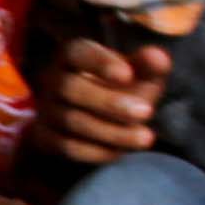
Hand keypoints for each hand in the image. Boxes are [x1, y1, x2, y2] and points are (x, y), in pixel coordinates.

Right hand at [39, 34, 166, 164]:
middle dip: (109, 102)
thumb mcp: (138, 75)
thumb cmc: (119, 90)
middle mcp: (54, 80)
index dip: (100, 63)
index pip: (78, 53)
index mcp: (74, 56)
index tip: (127, 75)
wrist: (92, 122)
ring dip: (111, 131)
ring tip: (145, 137)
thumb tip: (158, 58)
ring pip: (72, 121)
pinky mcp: (46, 138)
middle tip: (146, 112)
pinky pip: (67, 146)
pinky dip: (96, 151)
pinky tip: (121, 152)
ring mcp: (47, 110)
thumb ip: (149, 66)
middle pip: (71, 88)